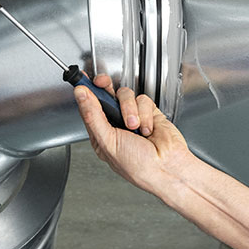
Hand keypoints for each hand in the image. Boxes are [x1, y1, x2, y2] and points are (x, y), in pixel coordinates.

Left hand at [73, 75, 192, 194]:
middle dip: (104, 87)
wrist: (167, 168)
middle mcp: (115, 123)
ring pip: (124, 95)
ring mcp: (132, 117)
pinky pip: (143, 100)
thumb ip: (92, 116)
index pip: (88, 107)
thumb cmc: (137, 165)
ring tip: (134, 126)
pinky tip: (148, 129)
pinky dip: (146, 113)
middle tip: (102, 83)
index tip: (81, 79)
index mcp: (100, 133)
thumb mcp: (107, 141)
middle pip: (105, 94)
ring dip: (129, 109)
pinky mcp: (149, 113)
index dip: (85, 92)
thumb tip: (80, 95)